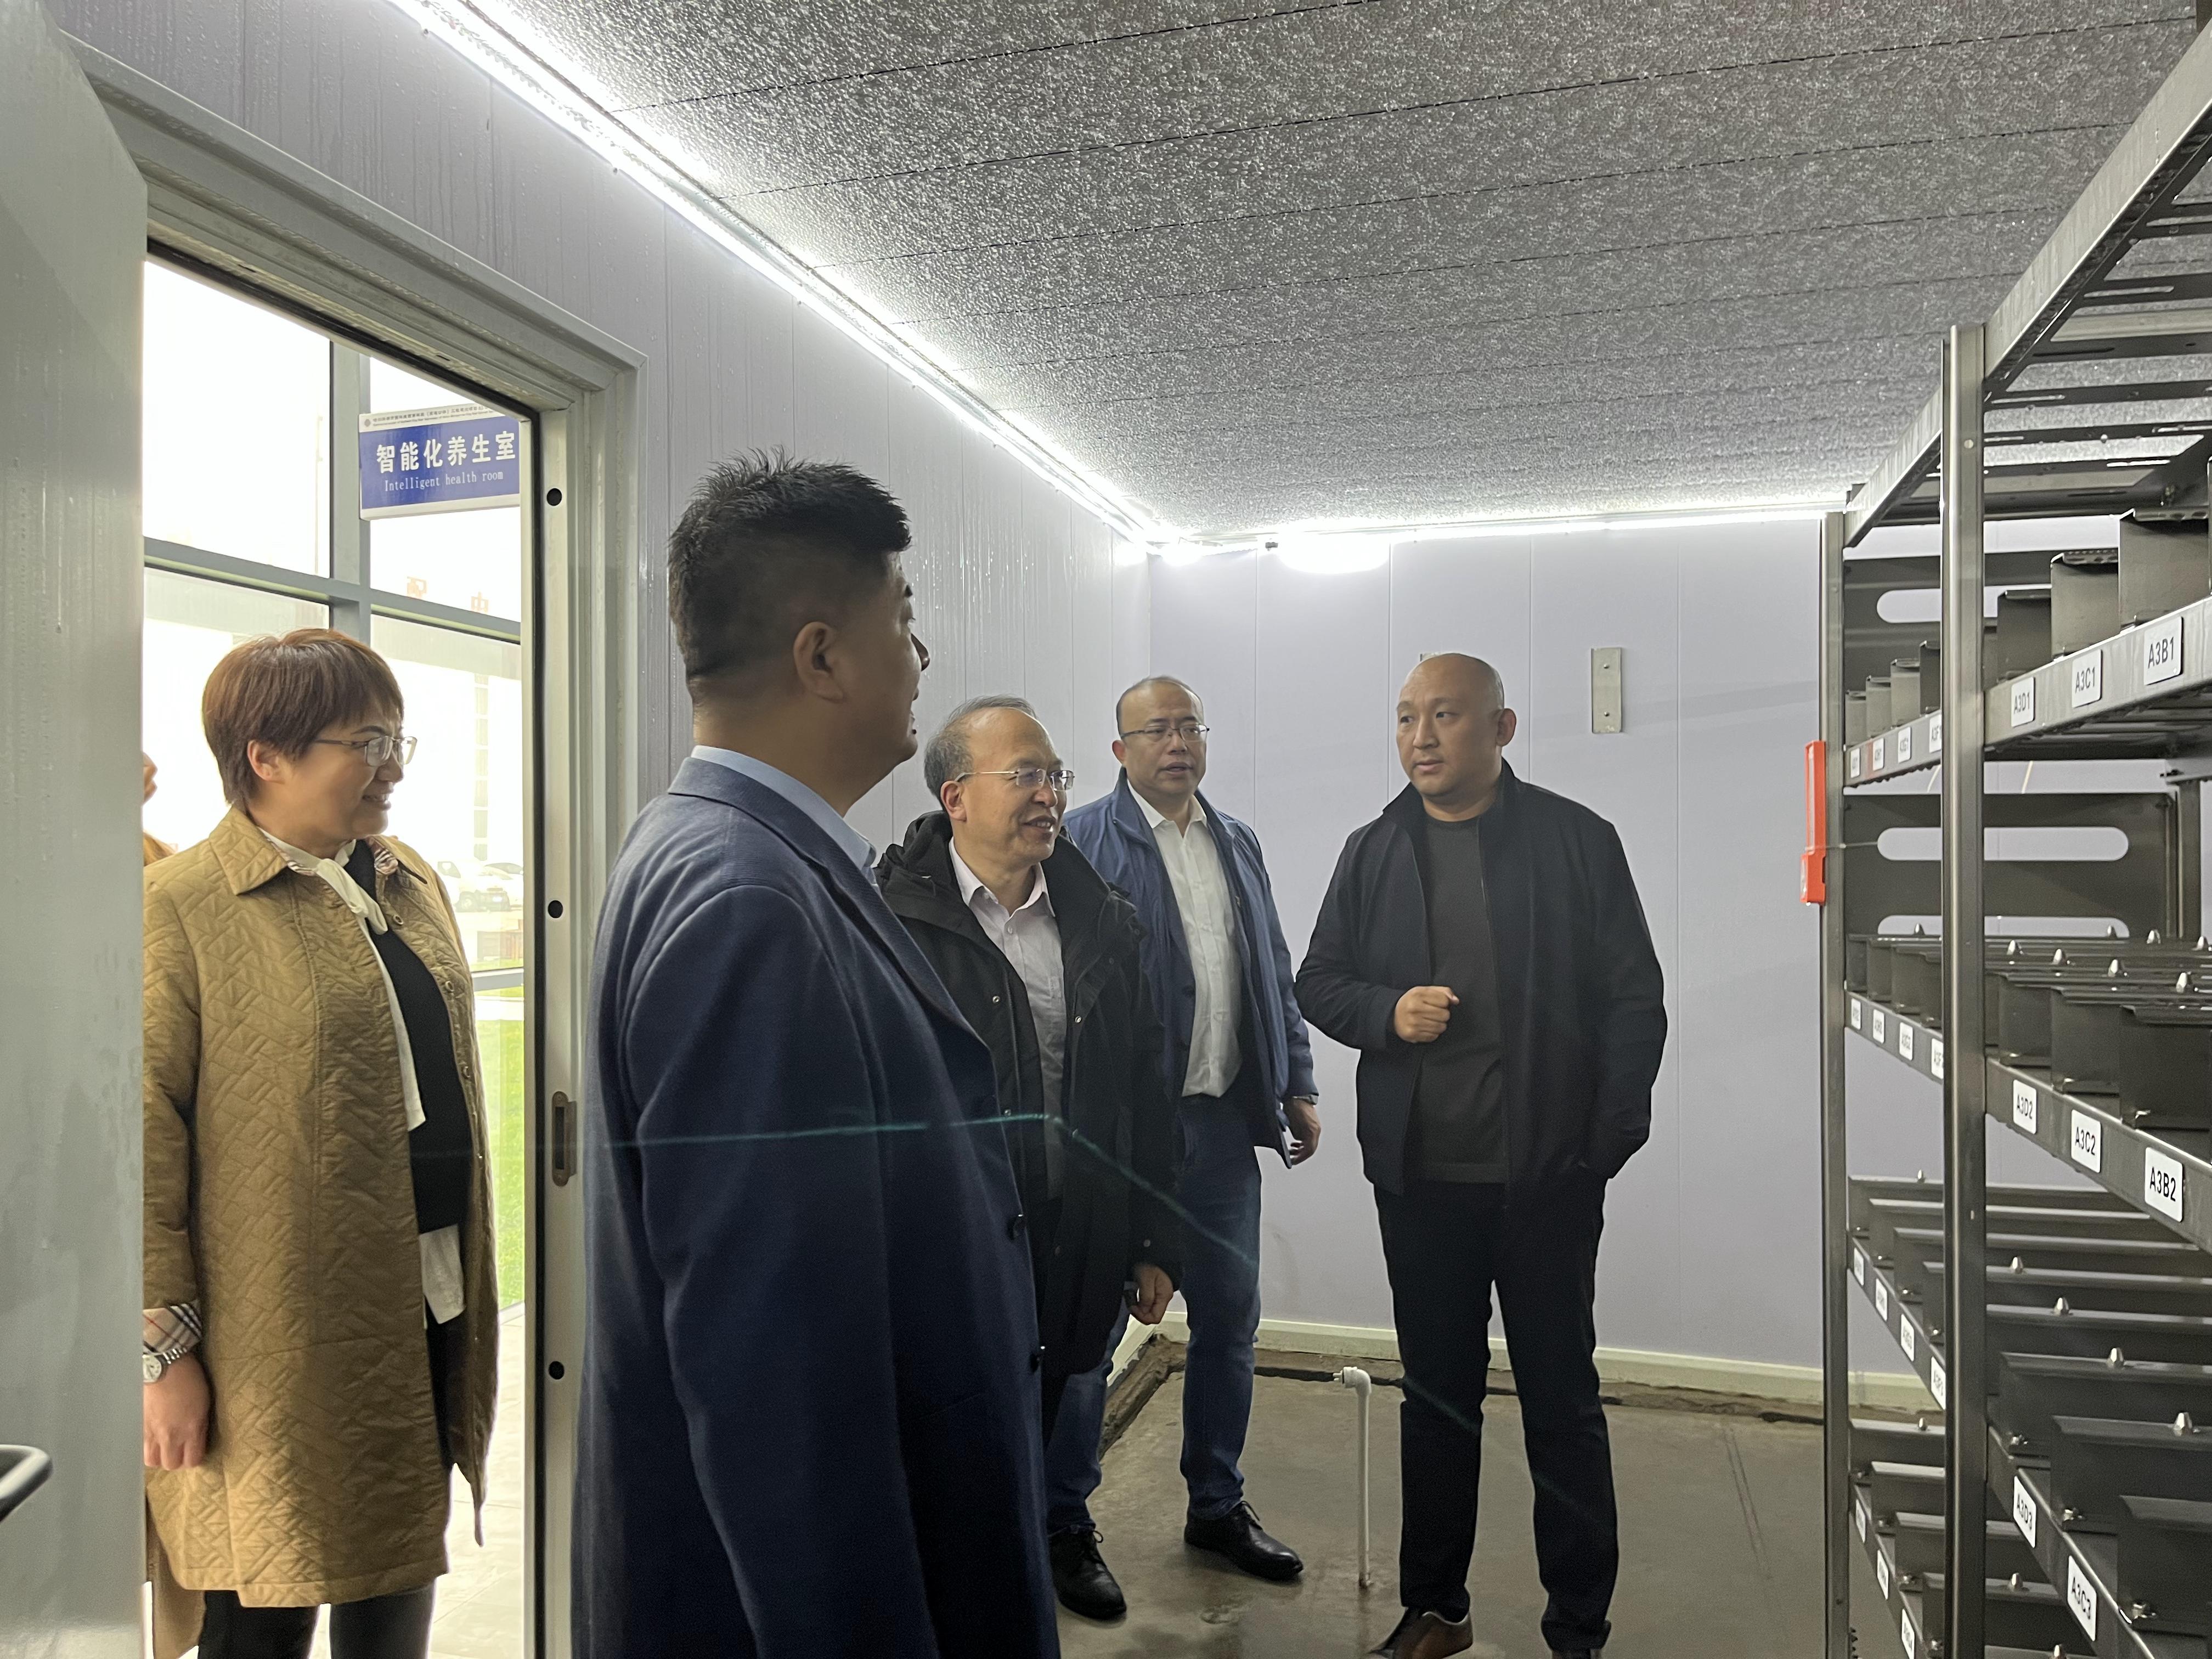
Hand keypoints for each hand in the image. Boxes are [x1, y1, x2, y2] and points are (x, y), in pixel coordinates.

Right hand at [144, 1353, 209, 1469]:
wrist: (164, 1365)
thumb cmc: (188, 1379)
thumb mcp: (204, 1403)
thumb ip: (199, 1426)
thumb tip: (196, 1439)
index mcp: (191, 1429)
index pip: (192, 1461)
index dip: (193, 1459)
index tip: (194, 1452)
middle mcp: (171, 1435)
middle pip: (171, 1465)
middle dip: (177, 1461)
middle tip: (180, 1450)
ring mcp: (152, 1432)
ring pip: (153, 1461)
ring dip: (159, 1457)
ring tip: (165, 1446)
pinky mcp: (140, 1426)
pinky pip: (141, 1447)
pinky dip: (148, 1447)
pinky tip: (153, 1438)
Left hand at [1128, 1262, 1174, 1324]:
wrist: (1153, 1252)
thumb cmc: (1151, 1262)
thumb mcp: (1146, 1278)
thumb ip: (1146, 1296)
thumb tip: (1143, 1311)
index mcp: (1164, 1297)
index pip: (1155, 1318)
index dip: (1142, 1316)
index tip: (1133, 1306)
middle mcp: (1162, 1298)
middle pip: (1150, 1315)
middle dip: (1137, 1311)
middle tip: (1130, 1300)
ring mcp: (1158, 1296)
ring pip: (1146, 1310)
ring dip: (1136, 1306)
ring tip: (1130, 1294)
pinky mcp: (1152, 1292)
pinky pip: (1144, 1303)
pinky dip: (1136, 1301)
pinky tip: (1132, 1293)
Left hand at [1285, 1096, 1321, 1164]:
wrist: (1297, 1095)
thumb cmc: (1294, 1107)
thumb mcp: (1293, 1125)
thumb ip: (1297, 1137)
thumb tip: (1296, 1145)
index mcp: (1313, 1130)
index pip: (1309, 1150)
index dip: (1301, 1158)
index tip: (1293, 1161)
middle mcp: (1316, 1130)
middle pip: (1311, 1149)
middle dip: (1300, 1155)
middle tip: (1291, 1158)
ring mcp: (1315, 1127)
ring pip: (1310, 1144)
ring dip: (1301, 1149)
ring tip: (1291, 1150)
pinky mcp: (1312, 1125)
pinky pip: (1309, 1138)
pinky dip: (1302, 1143)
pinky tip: (1295, 1143)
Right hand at [1393, 985, 1457, 1042]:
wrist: (1392, 1014)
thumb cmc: (1413, 1001)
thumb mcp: (1425, 991)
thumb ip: (1443, 992)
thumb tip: (1456, 1001)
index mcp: (1417, 994)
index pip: (1445, 1001)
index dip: (1443, 1002)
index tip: (1436, 1003)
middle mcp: (1414, 1008)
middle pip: (1445, 1015)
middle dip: (1443, 1014)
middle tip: (1434, 1013)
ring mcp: (1413, 1022)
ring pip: (1441, 1027)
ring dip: (1439, 1024)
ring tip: (1430, 1020)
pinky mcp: (1412, 1034)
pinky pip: (1434, 1036)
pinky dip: (1432, 1033)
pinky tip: (1425, 1027)